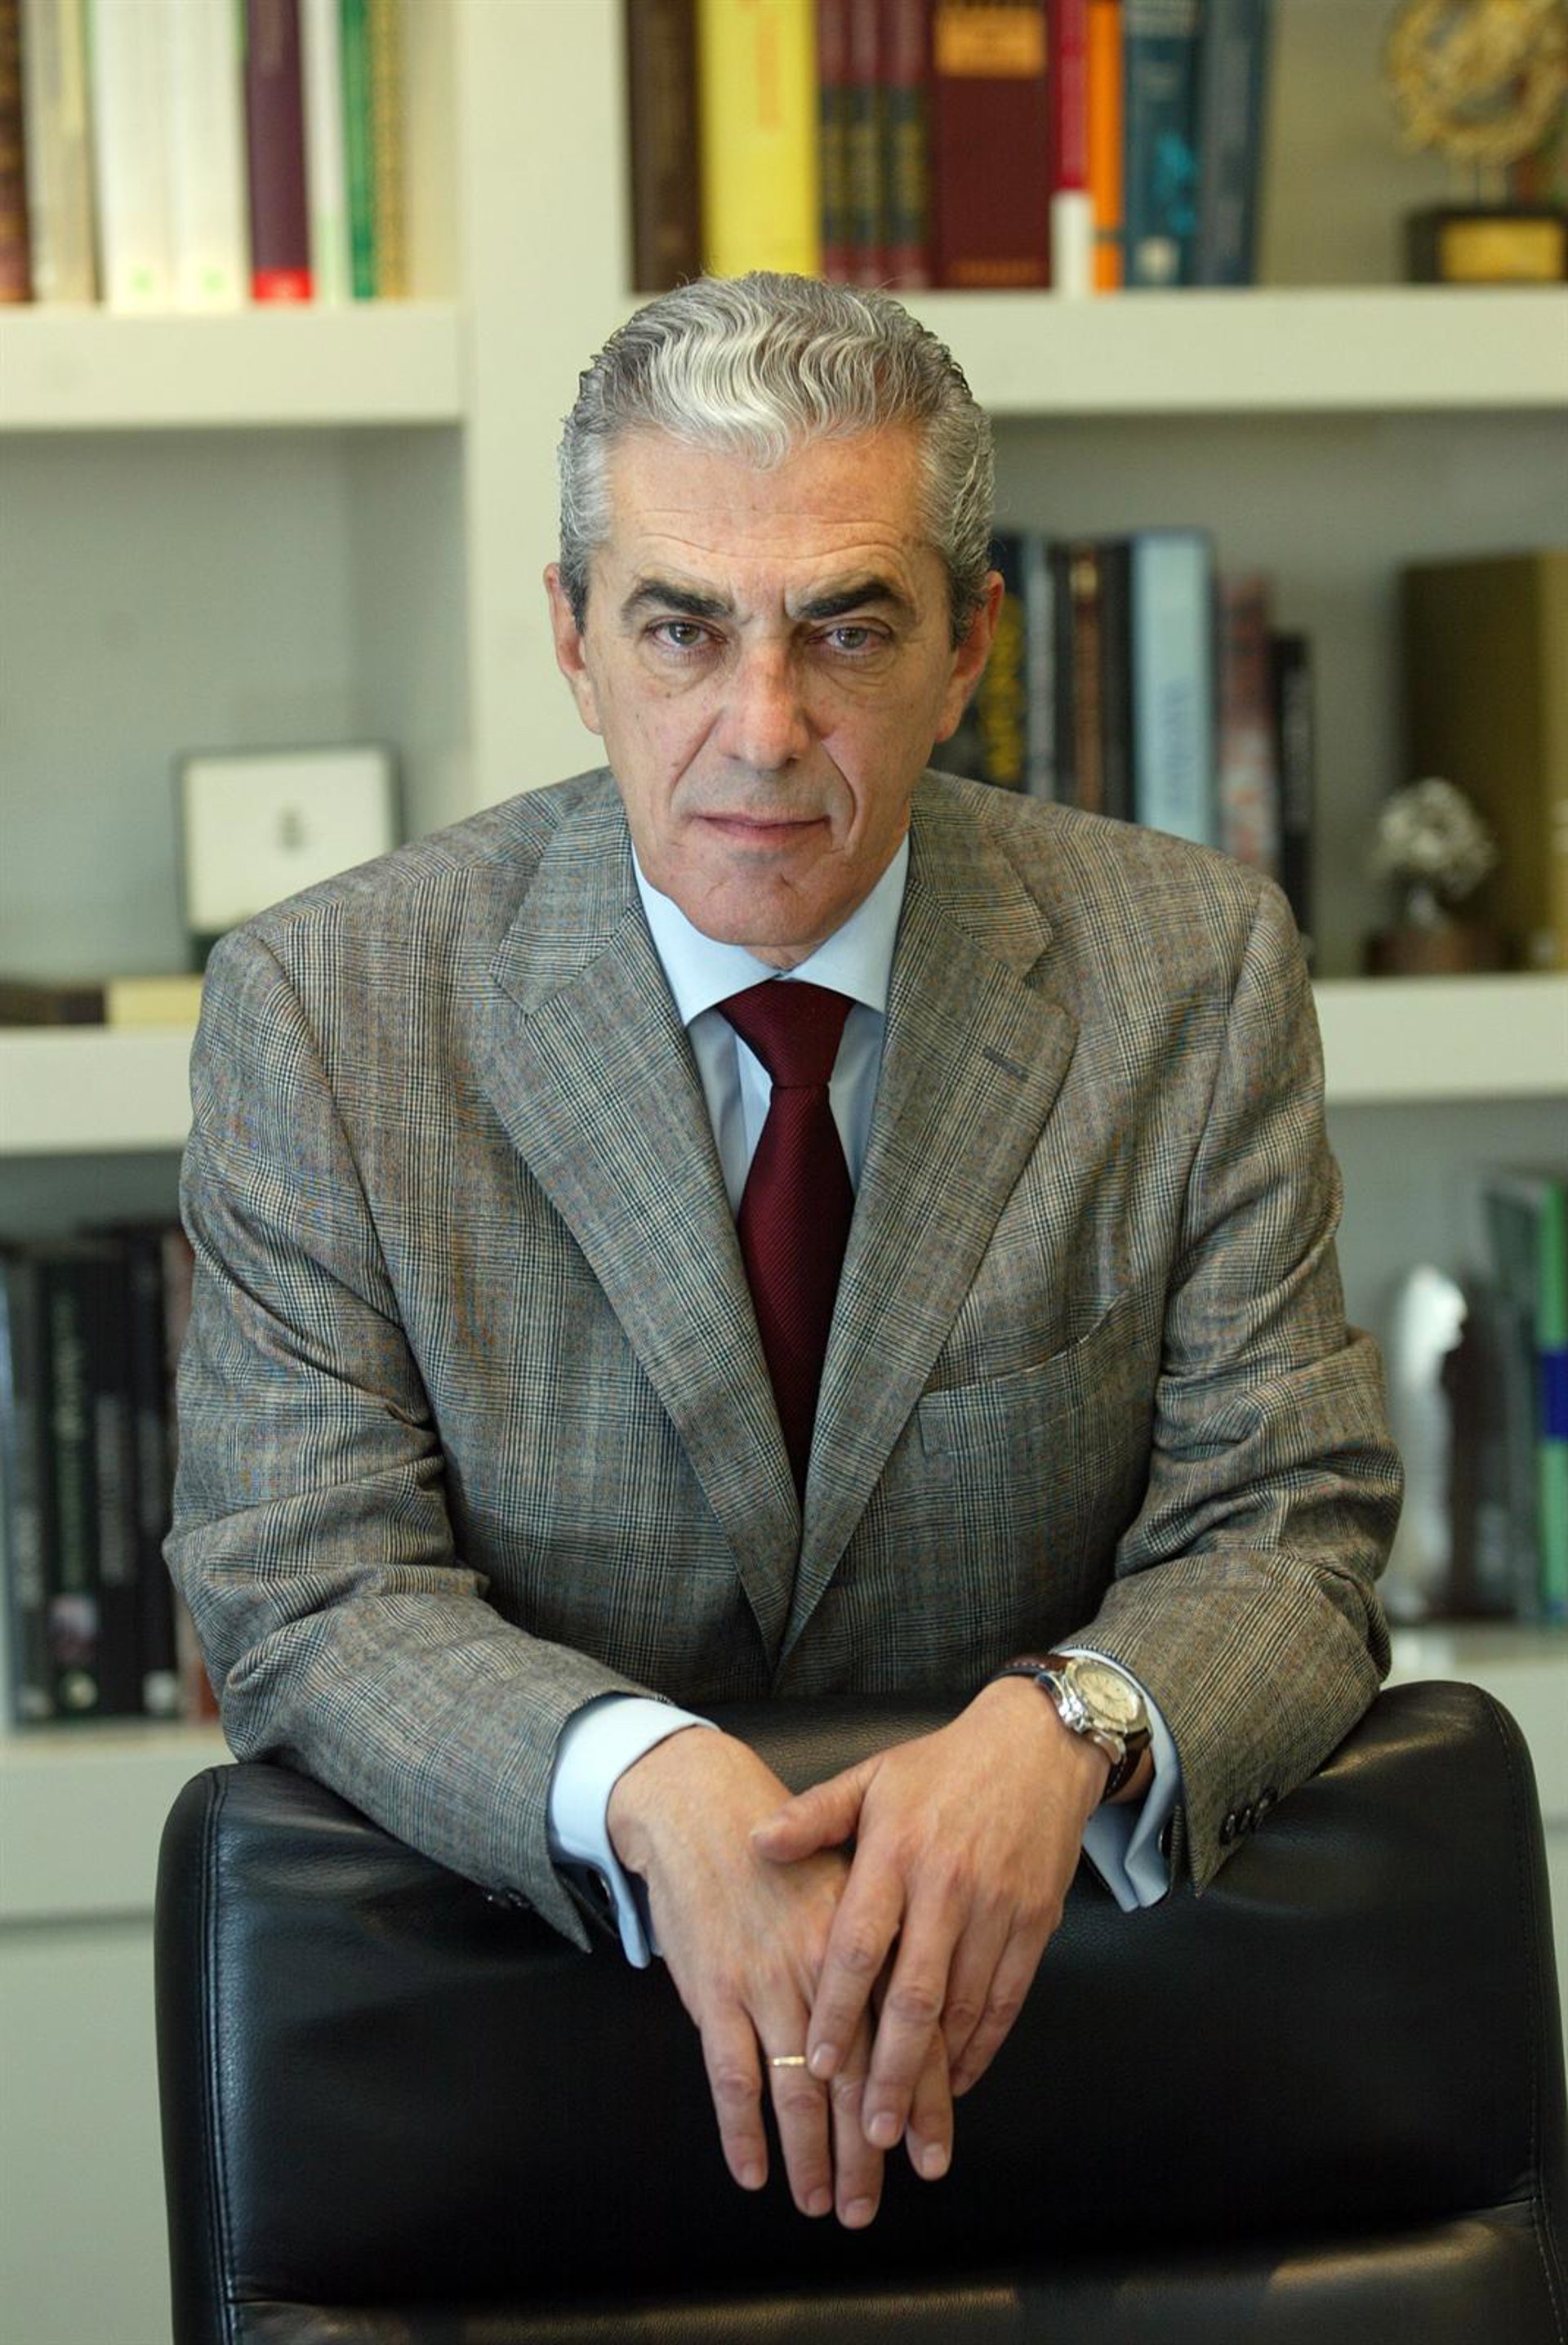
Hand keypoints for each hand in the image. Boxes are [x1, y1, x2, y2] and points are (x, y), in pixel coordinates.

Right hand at [607, 1726, 952, 2226]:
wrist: (703, 1809)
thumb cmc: (786, 1853)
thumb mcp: (853, 1880)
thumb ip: (889, 1946)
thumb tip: (925, 2019)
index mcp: (868, 1940)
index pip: (908, 2036)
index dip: (921, 2102)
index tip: (931, 2157)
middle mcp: (823, 1968)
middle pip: (857, 2078)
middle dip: (866, 2151)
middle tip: (871, 2205)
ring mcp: (766, 1982)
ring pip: (796, 2088)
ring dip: (810, 2157)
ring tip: (823, 2204)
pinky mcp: (715, 1991)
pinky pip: (731, 2076)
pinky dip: (742, 2129)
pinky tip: (753, 2172)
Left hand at [750, 1678, 1106, 2151]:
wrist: (1038, 1746)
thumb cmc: (943, 1766)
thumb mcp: (873, 1777)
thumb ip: (814, 1816)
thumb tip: (756, 1843)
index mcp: (898, 1851)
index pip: (860, 1944)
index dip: (839, 2009)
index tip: (817, 2064)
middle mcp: (948, 1886)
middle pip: (917, 1995)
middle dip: (893, 2071)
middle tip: (869, 2133)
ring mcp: (997, 1907)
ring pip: (966, 2007)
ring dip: (939, 2074)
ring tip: (912, 2130)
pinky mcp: (1036, 1922)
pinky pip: (1009, 1998)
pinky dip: (985, 2045)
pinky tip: (960, 2080)